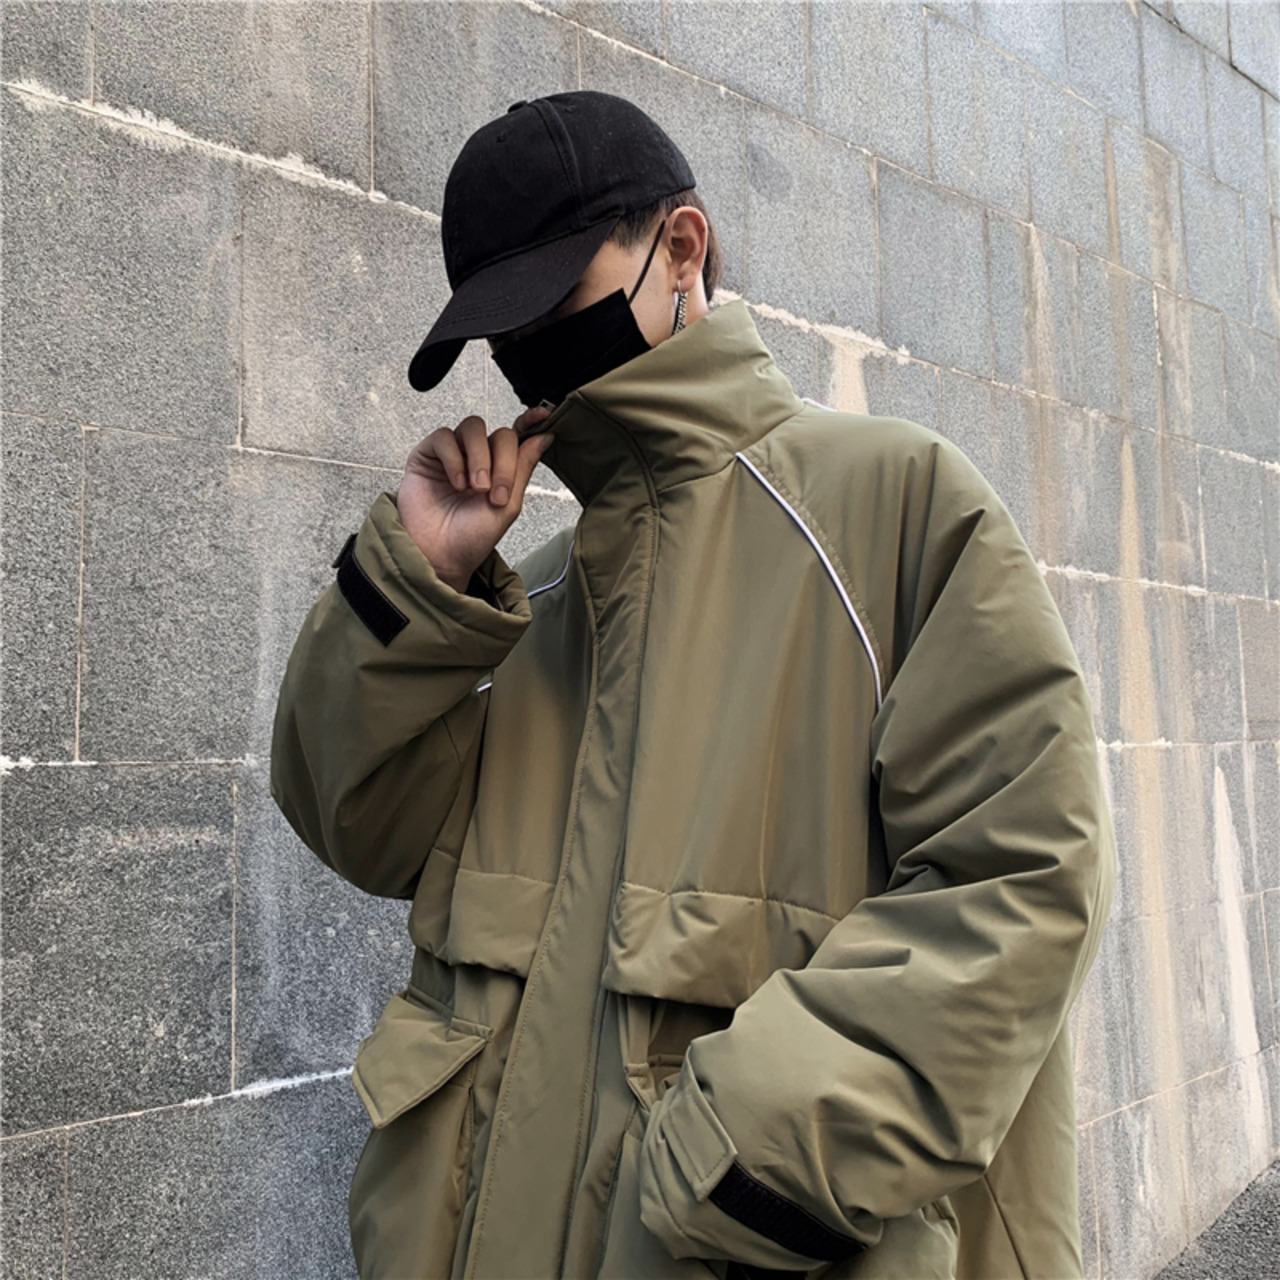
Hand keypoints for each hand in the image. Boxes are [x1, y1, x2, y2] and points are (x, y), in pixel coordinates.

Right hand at [397, 406, 554, 592]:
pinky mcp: (427, 455)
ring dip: (479, 457)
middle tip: (494, 493)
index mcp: (500, 468)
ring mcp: (453, 454)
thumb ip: (524, 467)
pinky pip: (444, 437)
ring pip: (473, 428)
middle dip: (502, 462)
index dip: (529, 421)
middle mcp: (477, 458)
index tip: (542, 415)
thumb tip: (545, 435)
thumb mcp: (508, 505)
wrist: (439, 555)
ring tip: (475, 487)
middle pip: (499, 434)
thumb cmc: (471, 538)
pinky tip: (456, 483)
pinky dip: (454, 458)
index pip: (516, 436)